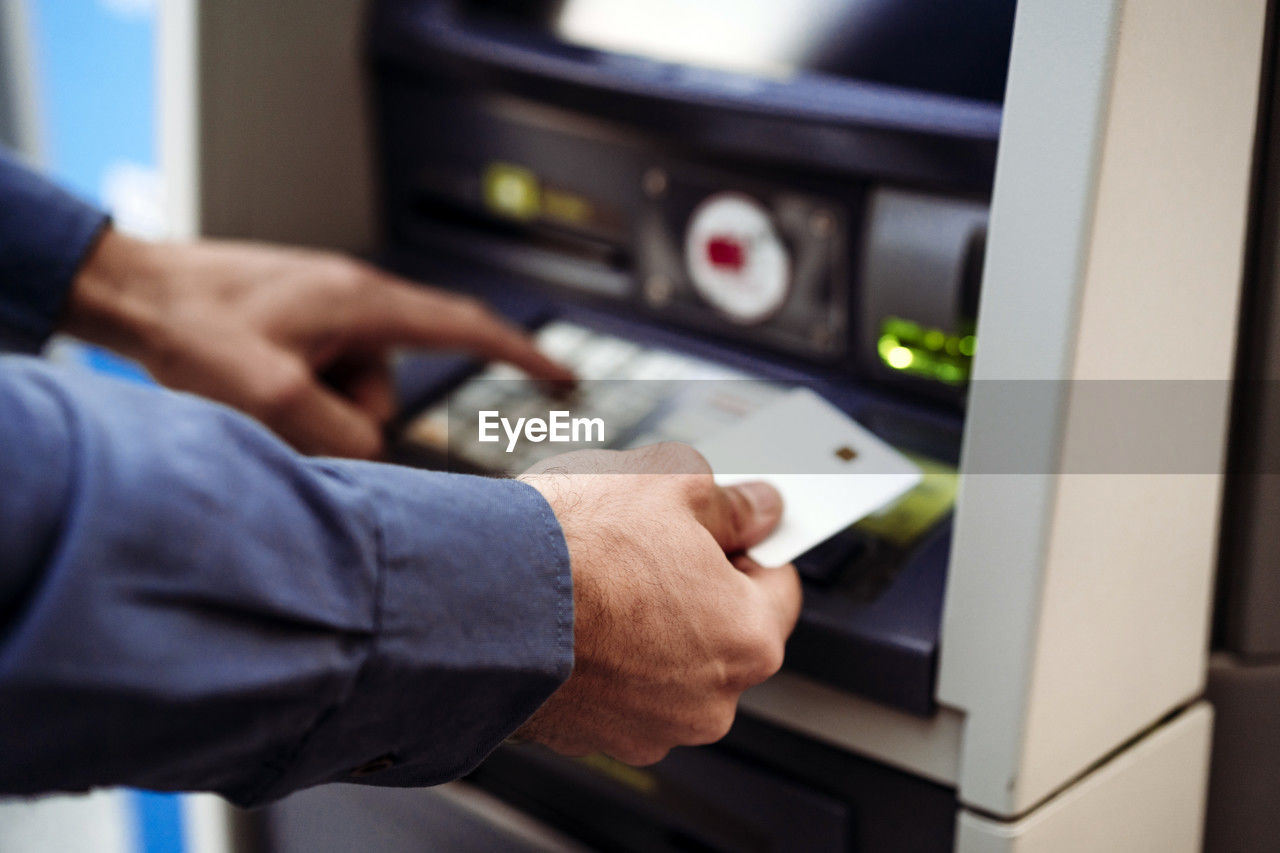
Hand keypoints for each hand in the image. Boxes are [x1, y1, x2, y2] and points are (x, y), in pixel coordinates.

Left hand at [64, 227, 573, 457]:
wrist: (134, 290)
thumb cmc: (194, 325)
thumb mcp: (267, 394)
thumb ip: (339, 433)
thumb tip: (374, 452)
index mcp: (366, 303)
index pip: (466, 328)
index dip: (522, 356)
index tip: (565, 377)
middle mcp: (356, 302)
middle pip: (388, 387)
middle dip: (346, 415)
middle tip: (281, 407)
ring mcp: (327, 315)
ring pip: (351, 392)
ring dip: (310, 408)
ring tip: (253, 391)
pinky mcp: (303, 328)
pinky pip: (323, 381)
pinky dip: (294, 396)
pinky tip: (249, 385)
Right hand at [515, 443, 801, 765]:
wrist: (478, 596)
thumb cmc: (576, 545)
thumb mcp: (673, 484)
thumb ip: (731, 504)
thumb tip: (758, 508)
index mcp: (748, 640)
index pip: (780, 587)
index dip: (751, 546)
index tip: (728, 528)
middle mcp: (707, 702)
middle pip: (723, 633)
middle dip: (695, 589)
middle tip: (653, 544)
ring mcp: (645, 728)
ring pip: (666, 666)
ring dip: (648, 628)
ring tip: (601, 577)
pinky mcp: (587, 738)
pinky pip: (613, 690)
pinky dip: (602, 659)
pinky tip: (574, 614)